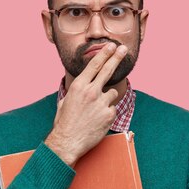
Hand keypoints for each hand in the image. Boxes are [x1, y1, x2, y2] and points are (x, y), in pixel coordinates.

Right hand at [45, 43, 127, 165]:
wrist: (68, 142)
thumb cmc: (64, 123)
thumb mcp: (65, 102)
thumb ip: (76, 92)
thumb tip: (82, 87)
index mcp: (78, 86)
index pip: (94, 65)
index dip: (104, 54)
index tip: (110, 46)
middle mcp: (91, 92)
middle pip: (108, 70)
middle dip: (116, 57)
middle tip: (124, 49)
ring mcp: (101, 103)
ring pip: (112, 93)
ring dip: (106, 99)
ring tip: (95, 111)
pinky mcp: (109, 115)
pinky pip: (112, 109)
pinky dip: (107, 113)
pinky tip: (97, 121)